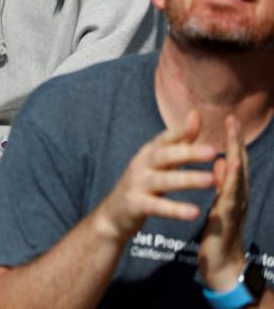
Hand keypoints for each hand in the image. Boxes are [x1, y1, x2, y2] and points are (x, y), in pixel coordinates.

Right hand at [93, 110, 215, 242]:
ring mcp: (137, 184)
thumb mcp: (159, 160)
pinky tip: (194, 212)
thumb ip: (179, 140)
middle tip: (212, 151)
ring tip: (210, 180)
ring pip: (163, 180)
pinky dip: (175, 209)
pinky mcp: (135, 204)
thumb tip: (195, 114)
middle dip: (187, 152)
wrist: (114, 212)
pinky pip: (157, 207)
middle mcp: (141, 164)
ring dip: (187, 179)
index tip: (198, 118)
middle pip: (164, 155)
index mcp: (149, 152)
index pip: (165, 138)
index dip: (180, 129)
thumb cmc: (144, 183)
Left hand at [198, 116, 249, 292]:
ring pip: (238, 177)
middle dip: (237, 141)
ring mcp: (235, 206)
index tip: (229, 118)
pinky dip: (231, 179)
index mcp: (233, 190)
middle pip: (240, 163)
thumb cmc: (220, 231)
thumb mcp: (220, 202)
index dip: (233, 140)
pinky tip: (229, 164)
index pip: (234, 159)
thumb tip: (222, 160)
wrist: (221, 263)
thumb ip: (222, 182)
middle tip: (233, 118)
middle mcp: (239, 195)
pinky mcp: (228, 218)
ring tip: (233, 133)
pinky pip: (230, 196)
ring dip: (237, 154)